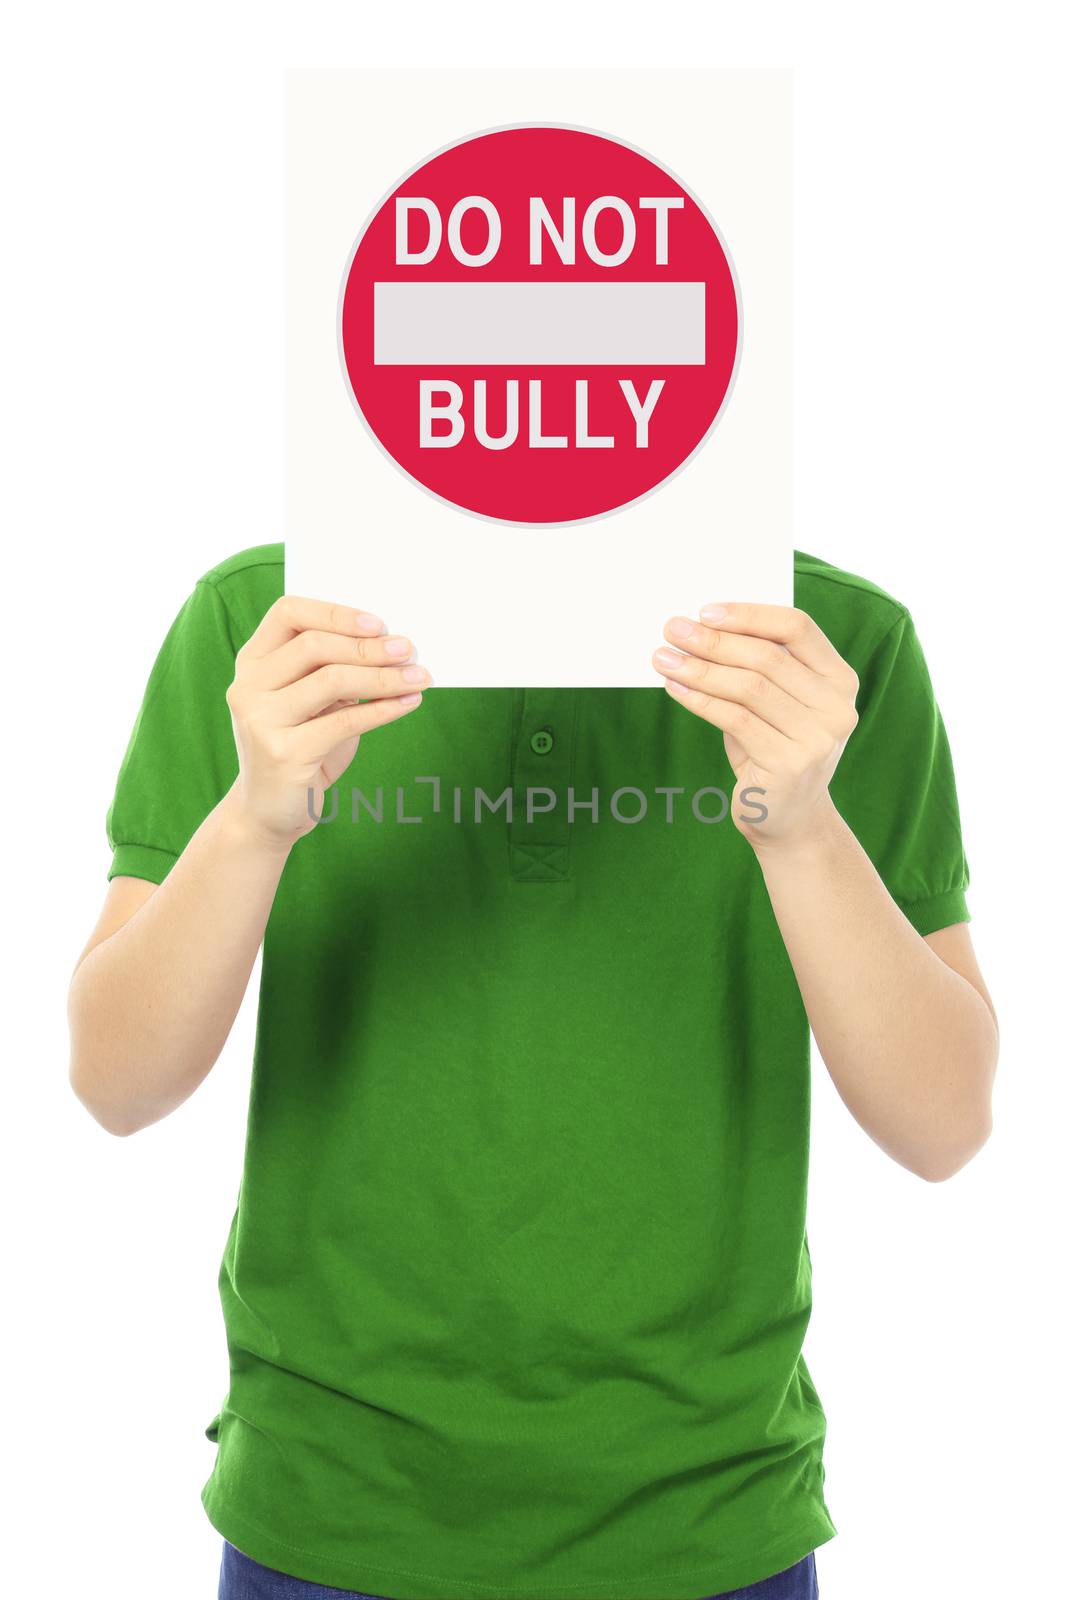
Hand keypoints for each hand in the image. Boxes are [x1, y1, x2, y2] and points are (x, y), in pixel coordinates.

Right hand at [225, 595, 430, 849]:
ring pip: (331, 680)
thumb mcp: (312, 702)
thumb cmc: (300, 746)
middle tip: (408, 650)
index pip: (287, 613)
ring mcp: (260, 720)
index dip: (335, 612)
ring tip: (418, 677)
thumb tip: (393, 646)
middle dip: (368, 647)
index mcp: (252, 663)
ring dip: (383, 677)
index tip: (378, 623)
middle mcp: (248, 686)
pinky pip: (345, 721)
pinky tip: (407, 704)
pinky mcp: (283, 753)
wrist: (269, 811)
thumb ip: (334, 670)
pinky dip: (383, 709)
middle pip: (314, 645)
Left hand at [652, 602, 859, 850]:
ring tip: (664, 658)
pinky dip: (700, 700)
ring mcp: (818, 738)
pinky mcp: (789, 765)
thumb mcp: (775, 705)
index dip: (750, 614)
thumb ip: (757, 668)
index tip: (705, 611)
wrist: (790, 820)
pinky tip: (675, 688)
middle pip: (768, 657)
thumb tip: (699, 629)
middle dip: (714, 640)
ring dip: (700, 669)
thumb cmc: (774, 749)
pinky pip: (735, 720)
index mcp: (840, 680)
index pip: (798, 628)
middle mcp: (837, 707)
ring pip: (749, 687)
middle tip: (672, 629)